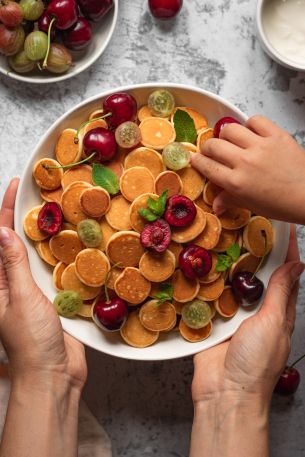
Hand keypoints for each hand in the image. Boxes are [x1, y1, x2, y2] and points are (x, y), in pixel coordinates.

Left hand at [0, 179, 86, 389]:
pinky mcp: (55, 297)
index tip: (16, 186)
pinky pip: (57, 269)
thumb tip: (3, 232)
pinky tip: (74, 240)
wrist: (54, 374)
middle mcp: (15, 282)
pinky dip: (63, 252)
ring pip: (38, 253)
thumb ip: (13, 266)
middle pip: (18, 241)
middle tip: (40, 191)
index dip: (6, 211)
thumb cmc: (31, 340)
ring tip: (58, 208)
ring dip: (45, 231)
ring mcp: (35, 289)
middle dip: (24, 216)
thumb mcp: (20, 299)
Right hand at [191, 116, 304, 223]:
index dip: (197, 161)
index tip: (196, 159)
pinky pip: (256, 121)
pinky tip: (251, 132)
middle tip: (211, 151)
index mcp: (236, 182)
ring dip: (226, 134)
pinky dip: (250, 124)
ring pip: (231, 129)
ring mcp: (260, 146)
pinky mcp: (276, 135)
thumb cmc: (282, 204)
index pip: (207, 166)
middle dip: (208, 147)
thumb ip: (230, 200)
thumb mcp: (251, 205)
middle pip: (214, 145)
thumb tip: (216, 205)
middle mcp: (244, 162)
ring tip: (230, 139)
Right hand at [192, 225, 301, 404]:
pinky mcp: (212, 321)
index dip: (285, 252)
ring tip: (224, 238)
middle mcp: (256, 311)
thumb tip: (296, 265)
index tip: (283, 229)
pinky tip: (202, 265)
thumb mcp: (273, 324)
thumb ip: (280, 294)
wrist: (224, 393)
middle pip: (257, 276)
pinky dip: (208, 282)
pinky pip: (210, 297)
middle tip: (247, 226)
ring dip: (230, 264)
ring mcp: (232, 316)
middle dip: (255, 252)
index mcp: (277, 312)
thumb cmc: (255, 363)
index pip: (285, 275)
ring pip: (232, 283)